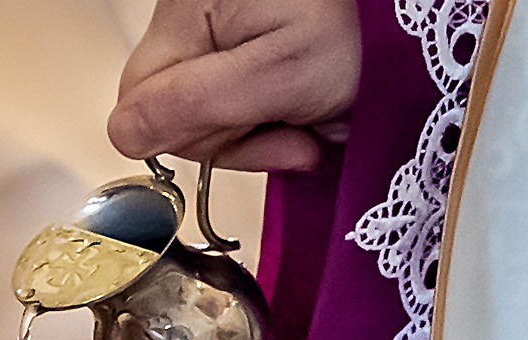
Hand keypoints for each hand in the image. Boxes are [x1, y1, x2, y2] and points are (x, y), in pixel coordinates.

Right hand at [107, 0, 361, 170]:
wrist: (403, 10)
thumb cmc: (361, 26)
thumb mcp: (282, 75)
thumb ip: (195, 106)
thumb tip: (124, 136)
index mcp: (183, 14)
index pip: (137, 113)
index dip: (196, 138)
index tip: (261, 131)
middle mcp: (182, 17)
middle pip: (168, 116)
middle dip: (233, 134)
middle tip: (295, 123)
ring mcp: (202, 28)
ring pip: (196, 115)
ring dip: (255, 127)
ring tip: (307, 106)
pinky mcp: (224, 41)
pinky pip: (221, 99)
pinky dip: (263, 108)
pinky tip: (298, 98)